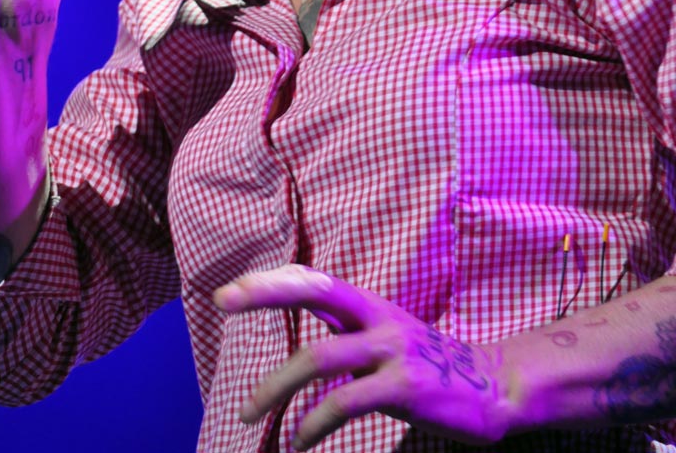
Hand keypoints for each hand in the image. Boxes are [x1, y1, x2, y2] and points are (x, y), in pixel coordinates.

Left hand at [214, 264, 508, 449]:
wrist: (493, 387)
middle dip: (266, 292)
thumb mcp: (385, 337)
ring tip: (247, 410)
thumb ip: (346, 329)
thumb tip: (299, 332)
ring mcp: (392, 350)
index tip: (231, 289)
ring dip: (276, 385)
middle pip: (314, 291)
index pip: (313, 280)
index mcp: (370, 306)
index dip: (272, 280)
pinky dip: (314, 424)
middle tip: (223, 300)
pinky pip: (346, 403)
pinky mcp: (405, 386)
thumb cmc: (427, 365)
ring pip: (319, 356)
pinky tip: (299, 442)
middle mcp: (378, 318)